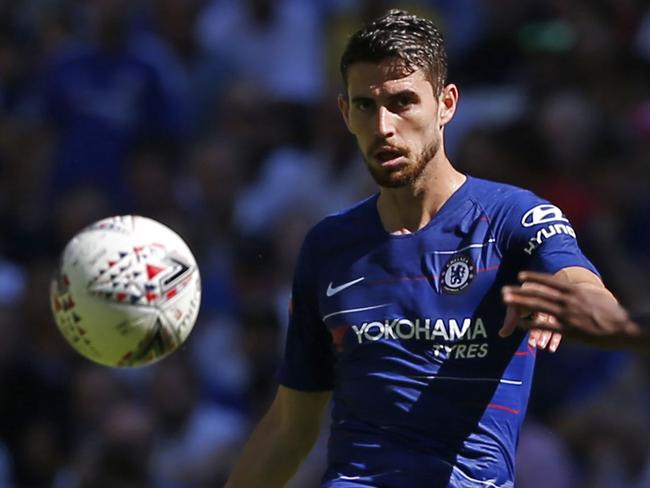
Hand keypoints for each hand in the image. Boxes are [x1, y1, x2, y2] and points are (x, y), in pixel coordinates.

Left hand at [499, 271, 637, 344]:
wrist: (622, 327)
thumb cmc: (610, 311)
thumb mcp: (594, 296)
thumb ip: (579, 293)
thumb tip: (570, 289)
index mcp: (575, 290)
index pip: (550, 281)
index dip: (533, 278)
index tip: (520, 275)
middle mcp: (568, 301)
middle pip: (539, 294)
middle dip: (519, 292)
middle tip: (503, 290)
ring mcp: (567, 315)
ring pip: (538, 308)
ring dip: (520, 304)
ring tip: (505, 302)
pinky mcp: (568, 330)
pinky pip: (545, 327)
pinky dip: (530, 325)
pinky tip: (519, 325)